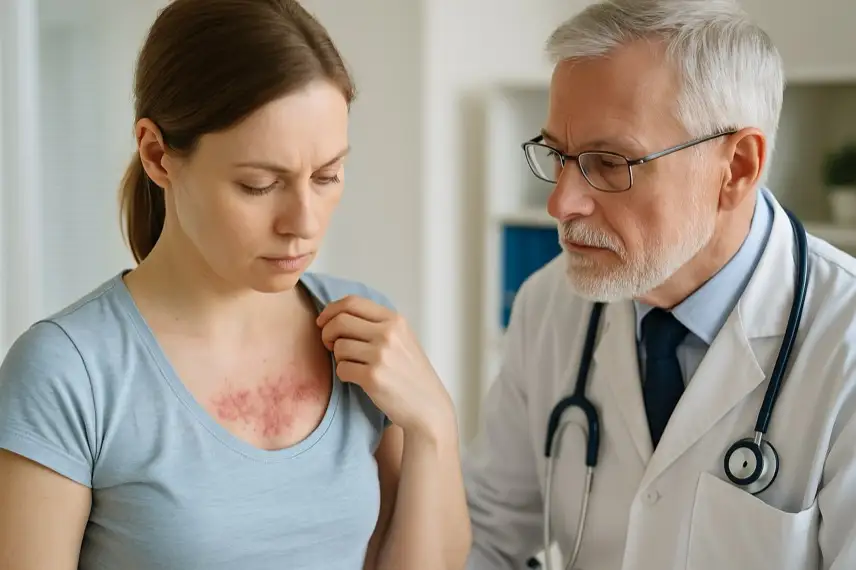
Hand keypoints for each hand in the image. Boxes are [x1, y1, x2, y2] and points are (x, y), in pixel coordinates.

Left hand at [316, 295, 455, 438]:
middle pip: (339, 321)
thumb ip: (376, 324)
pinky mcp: (373, 377)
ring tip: (352, 365)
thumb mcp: (402, 338)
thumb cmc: (410, 373)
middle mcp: (389, 333)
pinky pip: (341, 369)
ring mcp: (381, 355)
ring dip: (338, 357)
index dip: (330, 310)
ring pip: (338, 346)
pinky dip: (344, 374)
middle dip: (327, 333)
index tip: (322, 321)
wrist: (427, 406)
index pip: (352, 302)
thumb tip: (336, 315)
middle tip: (329, 345)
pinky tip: (356, 378)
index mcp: (395, 320)